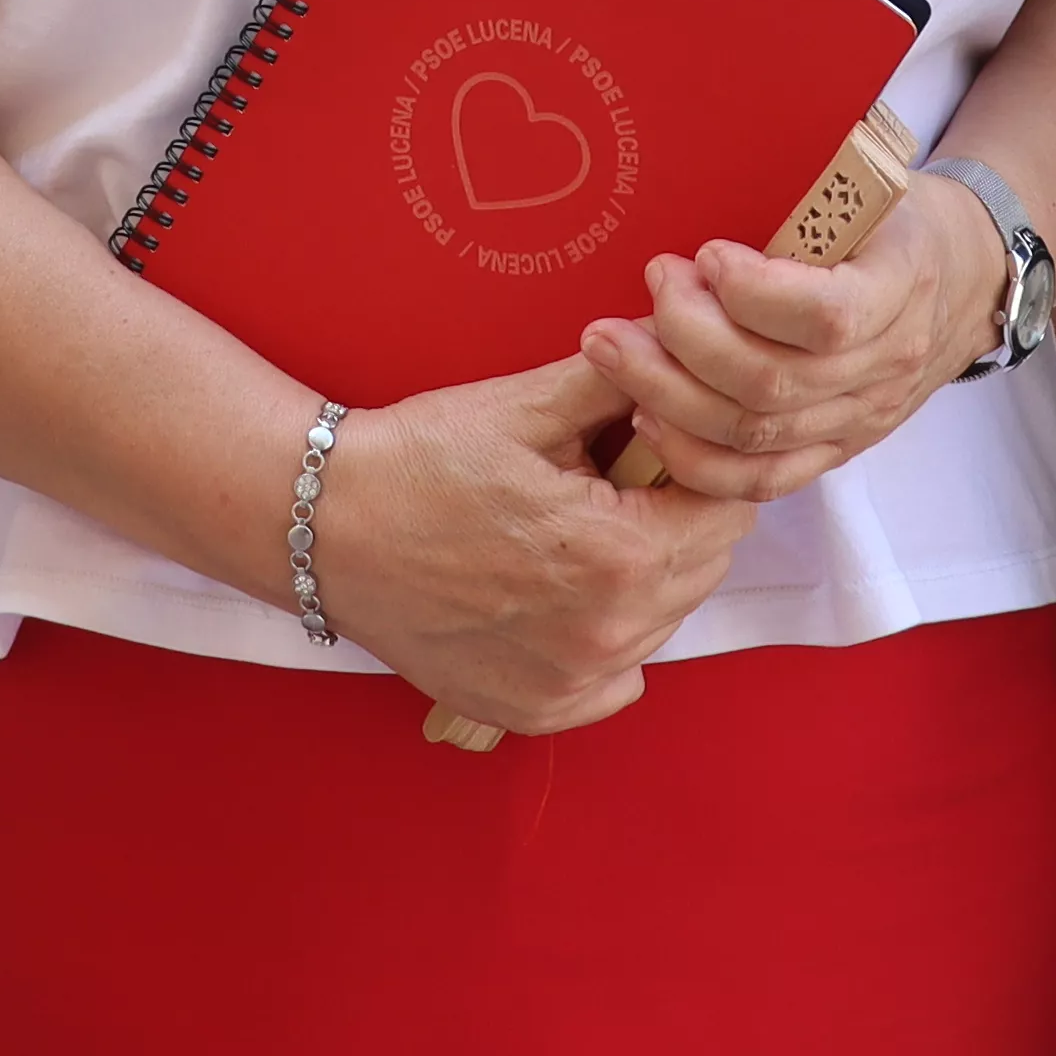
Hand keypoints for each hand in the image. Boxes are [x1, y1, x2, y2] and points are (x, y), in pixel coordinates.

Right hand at [305, 355, 754, 741]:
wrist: (327, 528)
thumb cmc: (421, 462)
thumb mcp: (529, 404)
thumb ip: (626, 379)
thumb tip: (685, 343)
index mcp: (619, 555)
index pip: (728, 509)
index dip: (697, 463)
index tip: (651, 444)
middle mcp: (607, 636)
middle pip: (704, 566)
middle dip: (674, 515)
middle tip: (605, 481)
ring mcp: (571, 685)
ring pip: (662, 619)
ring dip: (641, 575)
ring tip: (567, 531)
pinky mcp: (536, 712)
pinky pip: (617, 678)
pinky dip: (603, 636)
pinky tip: (552, 590)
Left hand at [580, 177, 1007, 504]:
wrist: (965, 280)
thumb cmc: (896, 221)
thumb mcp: (871, 187)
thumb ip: (808, 201)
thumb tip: (706, 178)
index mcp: (904, 285)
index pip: (829, 316)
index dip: (755, 295)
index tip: (707, 255)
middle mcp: (887, 365)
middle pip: (773, 383)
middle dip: (686, 338)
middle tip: (647, 287)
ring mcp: (862, 418)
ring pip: (755, 433)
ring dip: (667, 394)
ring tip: (613, 348)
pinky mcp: (837, 451)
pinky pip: (759, 480)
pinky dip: (694, 458)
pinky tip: (647, 417)